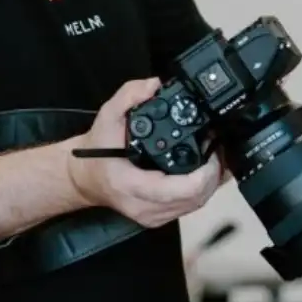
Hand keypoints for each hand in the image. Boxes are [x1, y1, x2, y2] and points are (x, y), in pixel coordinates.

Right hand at [67, 78, 223, 228]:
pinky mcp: (157, 217)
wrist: (82, 176)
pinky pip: (188, 207)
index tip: (213, 148)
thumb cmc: (95, 150)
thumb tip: (154, 84)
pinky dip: (202, 189)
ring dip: (211, 182)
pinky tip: (205, 170)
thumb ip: (129, 95)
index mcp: (133, 185)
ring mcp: (152, 216)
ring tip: (215, 155)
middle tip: (218, 147)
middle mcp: (145, 206)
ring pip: (196, 205)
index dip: (206, 171)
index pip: (181, 190)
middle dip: (214, 173)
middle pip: (196, 199)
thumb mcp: (107, 115)